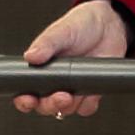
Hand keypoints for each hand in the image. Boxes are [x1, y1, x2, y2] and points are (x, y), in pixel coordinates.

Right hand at [11, 0, 134, 116]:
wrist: (109, 25)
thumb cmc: (81, 25)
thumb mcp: (61, 31)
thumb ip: (46, 43)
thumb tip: (30, 56)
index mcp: (40, 70)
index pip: (25, 93)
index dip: (24, 101)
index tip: (29, 99)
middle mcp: (54, 83)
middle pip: (45, 106)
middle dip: (51, 105)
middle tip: (61, 96)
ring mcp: (72, 89)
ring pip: (65, 110)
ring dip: (70, 105)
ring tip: (76, 90)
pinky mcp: (90, 92)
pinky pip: (86, 108)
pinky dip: (89, 103)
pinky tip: (91, 89)